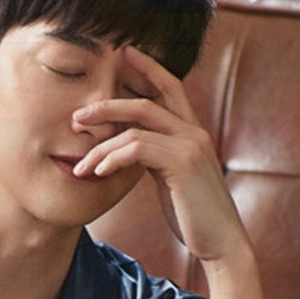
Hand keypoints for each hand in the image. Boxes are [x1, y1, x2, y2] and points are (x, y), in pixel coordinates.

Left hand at [72, 45, 251, 268]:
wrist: (221, 244)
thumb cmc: (194, 218)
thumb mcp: (171, 181)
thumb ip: (155, 159)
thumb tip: (129, 150)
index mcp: (192, 134)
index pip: (170, 88)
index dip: (148, 68)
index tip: (124, 53)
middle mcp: (194, 133)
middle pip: (147, 101)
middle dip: (108, 104)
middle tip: (77, 116)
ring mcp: (191, 146)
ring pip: (137, 125)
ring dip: (102, 143)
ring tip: (81, 162)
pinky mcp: (183, 163)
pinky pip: (138, 148)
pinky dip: (113, 157)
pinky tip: (99, 171)